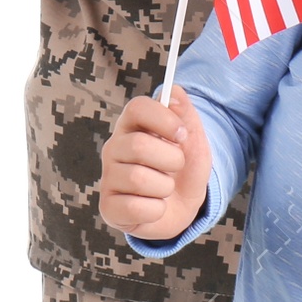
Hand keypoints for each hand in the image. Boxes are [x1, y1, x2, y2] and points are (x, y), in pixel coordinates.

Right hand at [99, 89, 212, 239]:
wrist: (183, 208)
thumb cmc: (184, 170)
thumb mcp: (193, 140)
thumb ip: (185, 113)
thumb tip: (174, 91)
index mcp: (132, 125)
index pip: (137, 107)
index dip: (163, 119)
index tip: (182, 134)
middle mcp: (114, 148)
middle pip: (139, 145)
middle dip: (171, 159)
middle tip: (177, 166)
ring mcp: (109, 177)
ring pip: (138, 179)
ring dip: (165, 187)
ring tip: (165, 188)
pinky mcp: (108, 207)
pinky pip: (135, 208)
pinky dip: (156, 210)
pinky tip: (155, 207)